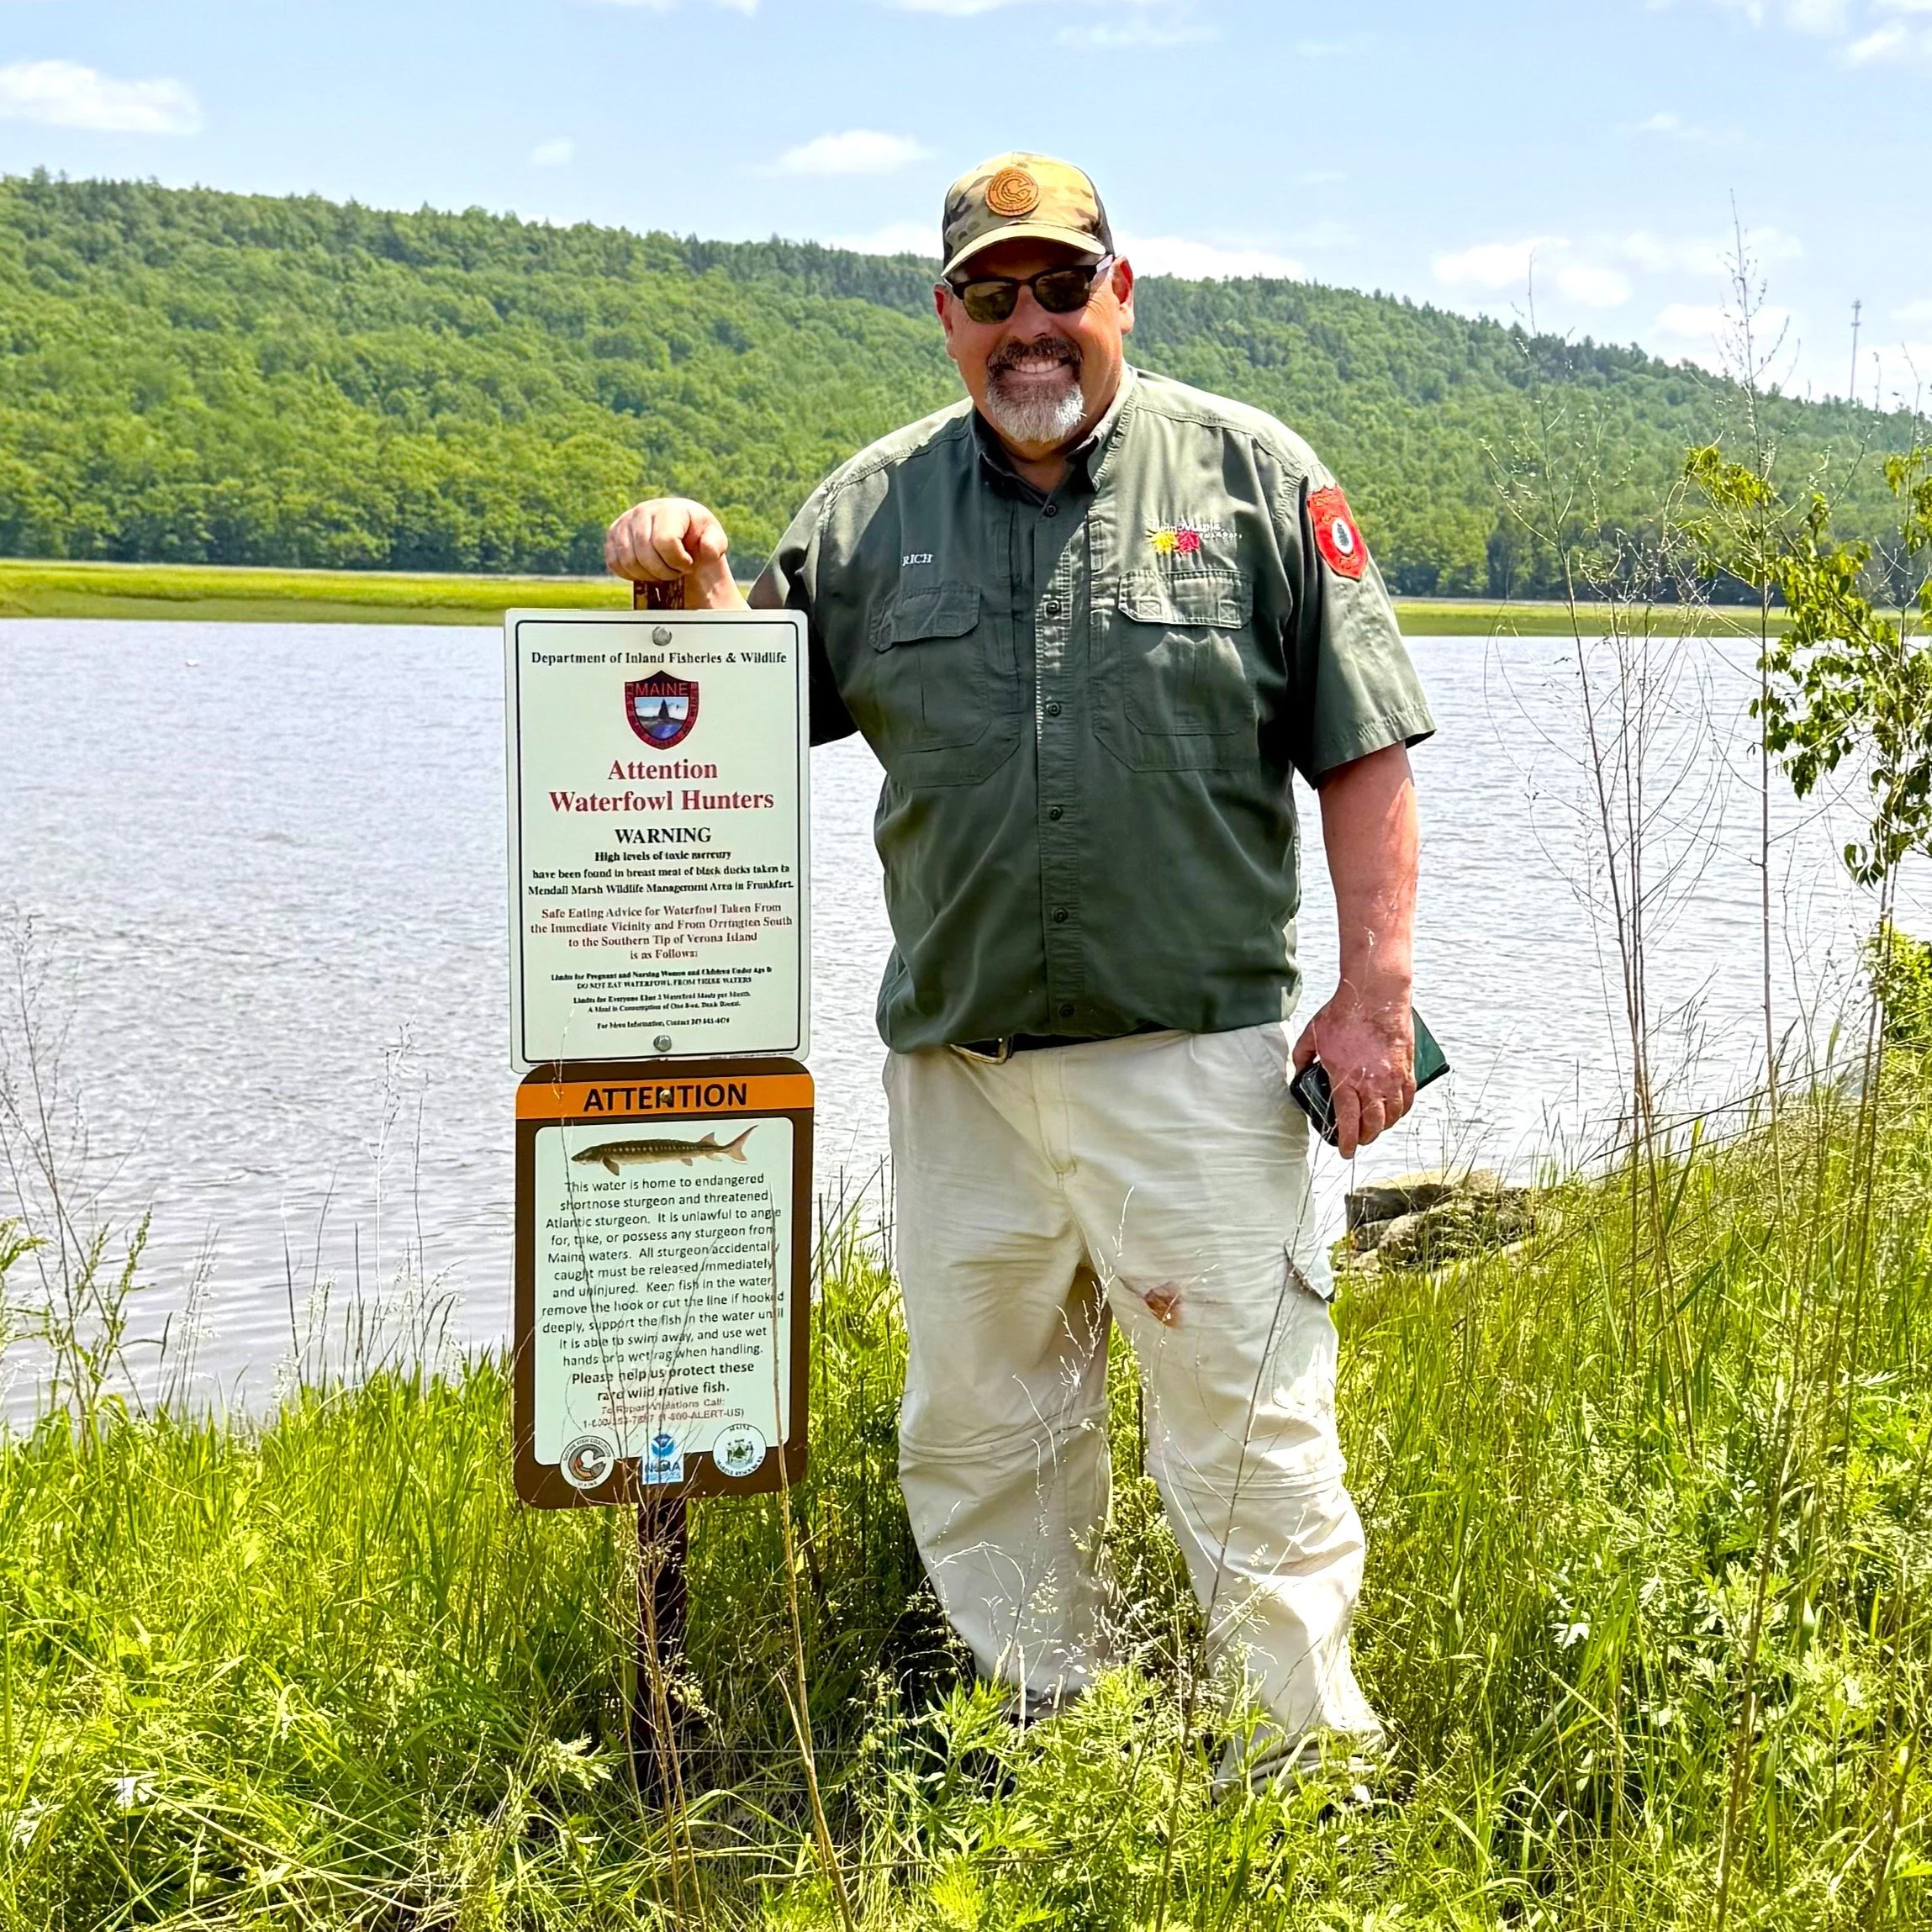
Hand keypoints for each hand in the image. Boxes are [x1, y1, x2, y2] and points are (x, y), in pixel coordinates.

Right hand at [604, 497, 743, 608]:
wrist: (679, 534)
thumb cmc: (697, 537)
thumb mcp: (714, 539)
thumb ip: (715, 544)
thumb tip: (706, 550)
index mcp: (669, 509)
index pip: (665, 542)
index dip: (678, 561)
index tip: (688, 563)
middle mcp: (642, 511)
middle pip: (645, 554)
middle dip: (664, 572)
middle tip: (675, 571)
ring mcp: (624, 523)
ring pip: (629, 561)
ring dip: (648, 575)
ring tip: (662, 571)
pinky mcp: (612, 536)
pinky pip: (615, 563)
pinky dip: (631, 574)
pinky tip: (647, 571)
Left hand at [1291, 983, 1414, 1157]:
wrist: (1375, 995)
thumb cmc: (1345, 1014)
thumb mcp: (1312, 1036)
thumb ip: (1302, 1057)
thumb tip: (1297, 1070)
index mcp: (1346, 1080)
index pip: (1348, 1121)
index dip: (1347, 1141)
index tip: (1345, 1151)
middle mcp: (1372, 1084)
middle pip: (1373, 1124)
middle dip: (1365, 1137)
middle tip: (1359, 1140)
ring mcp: (1393, 1077)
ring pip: (1392, 1115)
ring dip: (1383, 1126)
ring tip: (1375, 1127)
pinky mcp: (1407, 1068)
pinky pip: (1408, 1098)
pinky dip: (1401, 1109)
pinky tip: (1394, 1110)